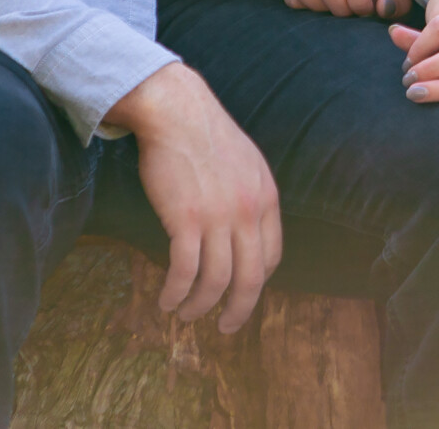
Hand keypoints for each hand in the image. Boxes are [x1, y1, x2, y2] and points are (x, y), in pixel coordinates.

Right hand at [102, 62, 281, 328]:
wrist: (177, 111)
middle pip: (251, 278)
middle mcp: (249, 211)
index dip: (257, 281)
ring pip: (215, 280)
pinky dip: (175, 292)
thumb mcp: (246, 164)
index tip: (241, 292)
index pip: (272, 256)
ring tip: (185, 315)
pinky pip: (184, 270)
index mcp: (267, 198)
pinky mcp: (186, 219)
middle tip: (225, 328)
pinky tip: (166, 300)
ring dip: (200, 306)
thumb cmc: (205, 136)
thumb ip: (251, 196)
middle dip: (239, 310)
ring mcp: (218, 217)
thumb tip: (245, 228)